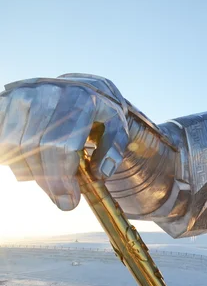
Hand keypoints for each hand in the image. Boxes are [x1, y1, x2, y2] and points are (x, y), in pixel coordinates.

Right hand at [0, 77, 128, 209]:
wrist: (77, 84)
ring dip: (30, 171)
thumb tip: (101, 173)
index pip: (63, 146)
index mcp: (82, 98)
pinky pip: (2, 137)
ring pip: (16, 145)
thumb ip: (114, 148)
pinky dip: (10, 157)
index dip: (62, 178)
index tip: (68, 201)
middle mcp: (51, 93)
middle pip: (38, 148)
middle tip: (59, 199)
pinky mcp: (7, 99)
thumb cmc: (98, 109)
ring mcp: (25, 94)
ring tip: (48, 179)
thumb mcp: (115, 124)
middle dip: (48, 181)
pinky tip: (28, 164)